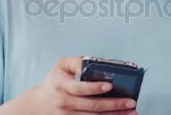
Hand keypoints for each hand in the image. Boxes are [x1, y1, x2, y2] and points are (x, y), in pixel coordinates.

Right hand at [0, 56, 137, 114]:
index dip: (95, 88)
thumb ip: (77, 61)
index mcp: (62, 85)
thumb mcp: (60, 65)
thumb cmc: (54, 81)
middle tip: (130, 102)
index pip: (80, 88)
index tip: (109, 85)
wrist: (38, 105)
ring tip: (131, 112)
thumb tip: (93, 62)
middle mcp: (66, 103)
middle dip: (114, 104)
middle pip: (92, 106)